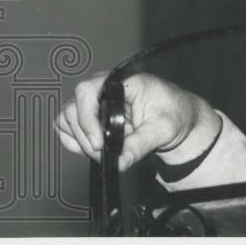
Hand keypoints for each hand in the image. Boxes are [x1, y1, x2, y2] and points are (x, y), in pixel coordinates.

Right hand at [53, 73, 219, 170]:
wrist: (178, 119)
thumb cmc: (174, 114)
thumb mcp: (163, 130)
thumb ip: (140, 145)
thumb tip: (119, 162)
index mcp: (123, 82)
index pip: (88, 91)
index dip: (88, 118)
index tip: (99, 142)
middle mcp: (104, 87)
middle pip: (74, 108)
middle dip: (86, 136)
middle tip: (104, 153)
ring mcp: (95, 101)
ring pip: (67, 118)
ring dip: (81, 140)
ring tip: (104, 150)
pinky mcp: (90, 115)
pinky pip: (67, 128)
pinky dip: (75, 142)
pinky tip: (95, 147)